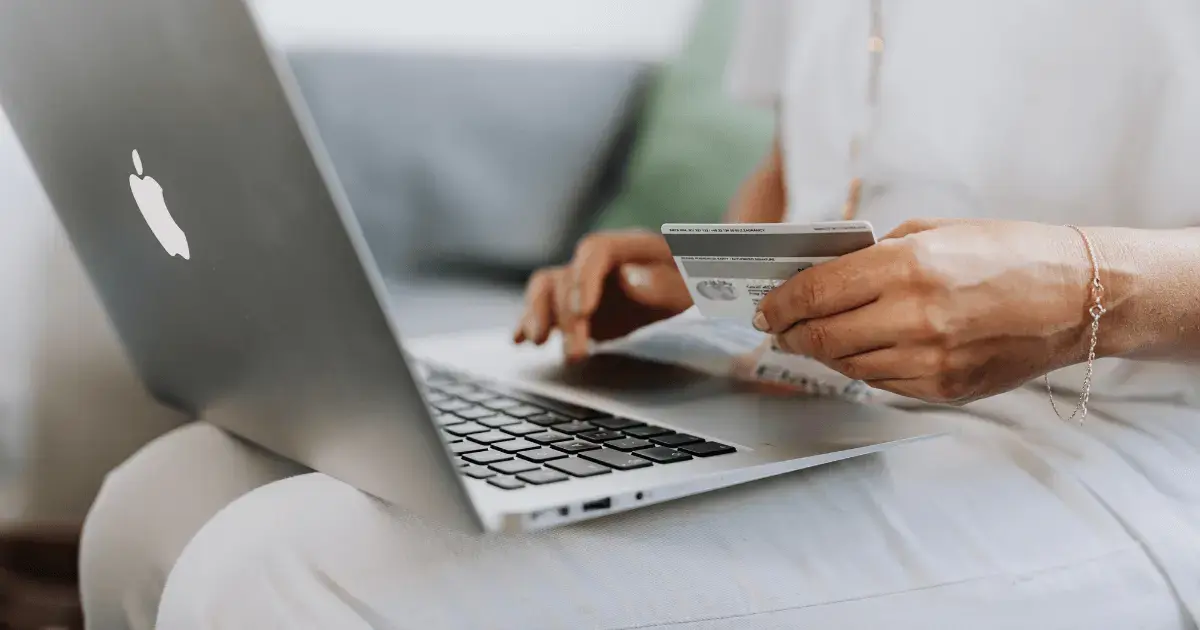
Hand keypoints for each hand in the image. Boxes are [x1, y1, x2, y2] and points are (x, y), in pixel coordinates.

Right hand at [514, 230, 692, 360]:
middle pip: (567, 277)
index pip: (595, 251)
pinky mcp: (577, 305)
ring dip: (538, 315)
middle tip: (577, 354)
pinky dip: (530, 322)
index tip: (584, 311)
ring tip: (537, 343)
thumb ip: (663, 282)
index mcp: (629, 245)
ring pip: (547, 289)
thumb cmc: (695, 280)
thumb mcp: (692, 282)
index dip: (584, 278)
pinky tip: (519, 341)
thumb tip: (628, 280)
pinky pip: (546, 308)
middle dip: (566, 317)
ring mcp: (584, 281)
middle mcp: (598, 261)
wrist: (692, 283)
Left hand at [754, 218, 1094, 403]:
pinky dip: (862, 367)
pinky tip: (862, 350)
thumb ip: (874, 255)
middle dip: (790, 333)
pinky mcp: (944, 389)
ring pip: (847, 364)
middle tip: (778, 329)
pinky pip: (881, 382)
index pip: (816, 292)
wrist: (1077, 296)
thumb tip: (820, 275)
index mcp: (908, 266)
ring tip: (813, 338)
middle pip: (821, 336)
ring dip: (822, 352)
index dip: (780, 303)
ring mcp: (930, 360)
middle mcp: (914, 317)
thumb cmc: (1007, 253)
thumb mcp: (934, 232)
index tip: (765, 308)